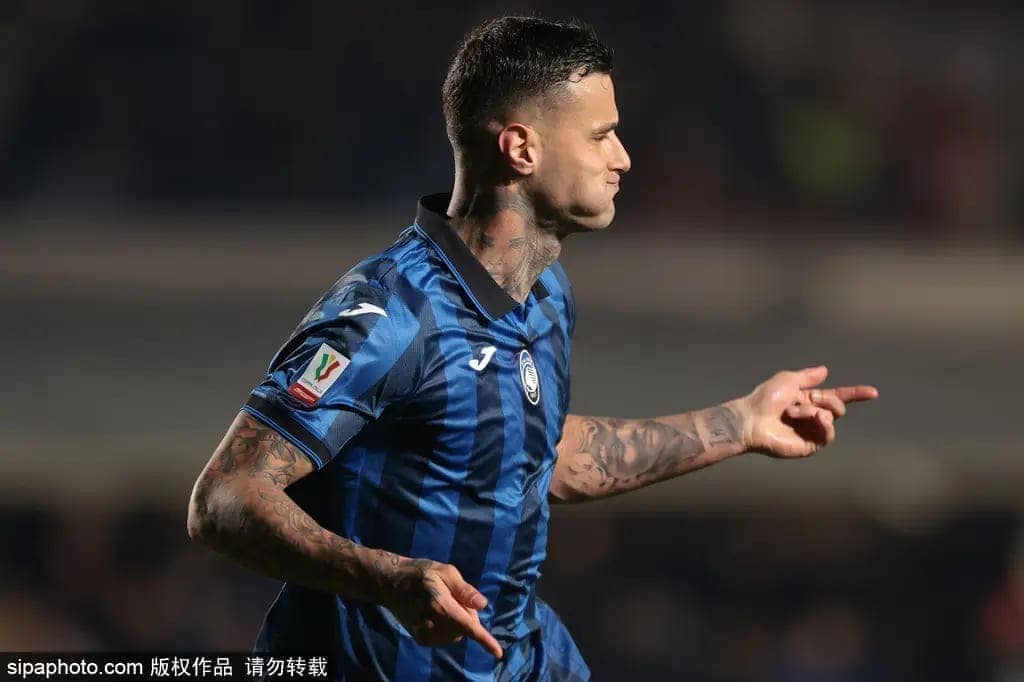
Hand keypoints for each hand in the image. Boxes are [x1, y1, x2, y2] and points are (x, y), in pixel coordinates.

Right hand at [381, 557, 502, 658]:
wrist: (390, 583)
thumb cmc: (420, 572)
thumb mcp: (446, 572)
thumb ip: (465, 590)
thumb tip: (483, 605)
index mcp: (441, 606)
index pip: (468, 627)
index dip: (485, 640)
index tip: (498, 653)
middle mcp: (433, 625)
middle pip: (464, 628)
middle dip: (467, 615)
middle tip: (454, 596)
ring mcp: (425, 635)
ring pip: (456, 635)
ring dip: (457, 623)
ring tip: (442, 603)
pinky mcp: (421, 639)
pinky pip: (445, 637)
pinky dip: (447, 628)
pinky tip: (435, 613)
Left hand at [737, 365, 877, 457]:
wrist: (752, 420)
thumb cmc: (765, 399)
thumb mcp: (787, 380)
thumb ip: (808, 376)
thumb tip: (825, 370)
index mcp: (808, 400)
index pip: (837, 397)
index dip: (855, 394)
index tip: (873, 392)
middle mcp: (812, 415)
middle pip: (838, 406)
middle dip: (826, 399)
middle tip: (806, 399)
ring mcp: (811, 431)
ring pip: (833, 418)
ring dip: (816, 411)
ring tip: (794, 412)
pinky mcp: (810, 446)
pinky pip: (828, 435)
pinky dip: (822, 423)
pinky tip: (808, 419)